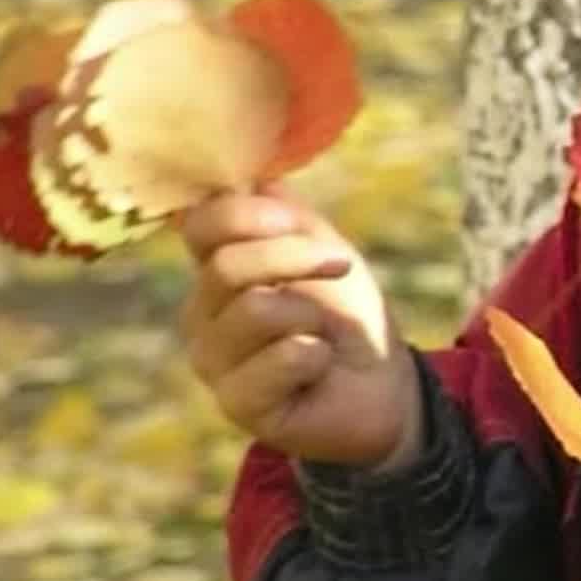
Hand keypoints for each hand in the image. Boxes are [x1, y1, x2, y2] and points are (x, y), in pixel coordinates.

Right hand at [178, 192, 417, 469]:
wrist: (381, 384)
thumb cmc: (346, 314)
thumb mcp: (321, 249)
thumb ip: (282, 213)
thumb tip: (249, 176)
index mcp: (215, 269)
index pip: (199, 225)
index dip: (246, 215)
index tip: (293, 222)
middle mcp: (202, 314)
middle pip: (228, 266)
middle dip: (297, 259)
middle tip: (339, 268)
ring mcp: (213, 362)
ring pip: (255, 310)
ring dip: (310, 316)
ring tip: (319, 335)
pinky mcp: (237, 404)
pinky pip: (280, 359)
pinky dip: (315, 356)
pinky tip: (317, 369)